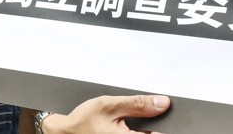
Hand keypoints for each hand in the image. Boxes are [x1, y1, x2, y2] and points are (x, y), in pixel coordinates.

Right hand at [41, 95, 168, 133]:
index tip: (166, 113)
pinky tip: (126, 126)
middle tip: (142, 114)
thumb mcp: (109, 105)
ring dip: (144, 128)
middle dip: (154, 124)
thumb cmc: (82, 121)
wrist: (66, 132)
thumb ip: (137, 104)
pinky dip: (137, 131)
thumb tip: (162, 102)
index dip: (166, 122)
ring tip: (127, 121)